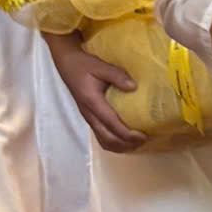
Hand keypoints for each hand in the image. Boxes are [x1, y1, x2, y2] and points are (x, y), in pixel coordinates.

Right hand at [45, 30, 145, 151]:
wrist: (67, 65)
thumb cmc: (84, 65)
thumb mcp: (100, 66)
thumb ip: (117, 76)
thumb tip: (134, 87)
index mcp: (92, 102)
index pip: (111, 124)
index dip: (127, 134)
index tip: (143, 136)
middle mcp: (89, 115)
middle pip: (108, 139)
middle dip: (126, 144)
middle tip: (144, 140)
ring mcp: (89, 118)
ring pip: (104, 141)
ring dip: (121, 146)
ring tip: (137, 143)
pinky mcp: (90, 118)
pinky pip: (102, 137)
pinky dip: (115, 142)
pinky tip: (126, 139)